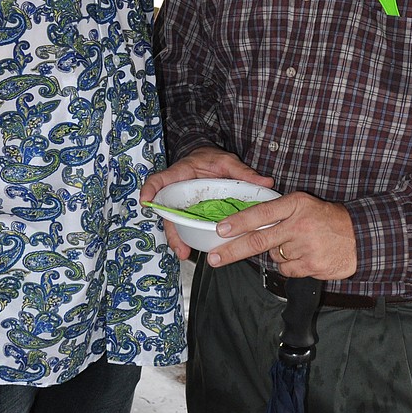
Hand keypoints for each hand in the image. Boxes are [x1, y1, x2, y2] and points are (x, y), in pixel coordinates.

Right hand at [140, 146, 274, 261]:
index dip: (150, 189)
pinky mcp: (187, 211)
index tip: (145, 201)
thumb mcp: (227, 161)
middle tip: (178, 247)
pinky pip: (184, 225)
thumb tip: (266, 182)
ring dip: (178, 239)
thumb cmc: (211, 159)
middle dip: (170, 230)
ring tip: (186, 254)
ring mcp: (180, 203)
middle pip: (166, 210)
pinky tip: (193, 250)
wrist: (206, 159)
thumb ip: (243, 171)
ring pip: (174, 222)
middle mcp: (176, 190)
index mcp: (181, 173)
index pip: (159, 180)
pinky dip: (187, 237)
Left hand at [207, 190, 356, 280]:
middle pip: (258, 241)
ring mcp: (305, 247)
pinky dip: (289, 265)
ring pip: (272, 256)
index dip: (238, 222)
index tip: (220, 230)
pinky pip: (286, 269)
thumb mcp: (303, 204)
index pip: (261, 213)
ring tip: (295, 245)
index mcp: (295, 205)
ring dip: (276, 253)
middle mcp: (298, 225)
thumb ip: (278, 212)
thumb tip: (247, 224)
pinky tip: (303, 256)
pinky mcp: (311, 265)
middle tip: (215, 257)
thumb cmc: (326, 218)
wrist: (359, 236)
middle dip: (232, 251)